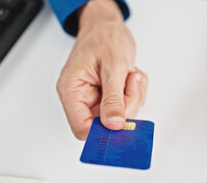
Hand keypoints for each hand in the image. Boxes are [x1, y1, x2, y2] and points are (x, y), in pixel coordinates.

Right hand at [56, 0, 147, 139]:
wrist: (107, 26)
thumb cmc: (104, 38)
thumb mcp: (113, 67)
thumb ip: (113, 98)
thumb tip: (114, 124)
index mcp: (72, 91)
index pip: (82, 128)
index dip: (103, 131)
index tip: (122, 122)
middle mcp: (82, 98)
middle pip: (106, 124)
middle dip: (125, 106)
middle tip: (130, 84)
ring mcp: (96, 99)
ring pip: (121, 116)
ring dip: (132, 96)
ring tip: (129, 75)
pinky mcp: (109, 97)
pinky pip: (128, 106)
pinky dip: (134, 92)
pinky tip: (130, 76)